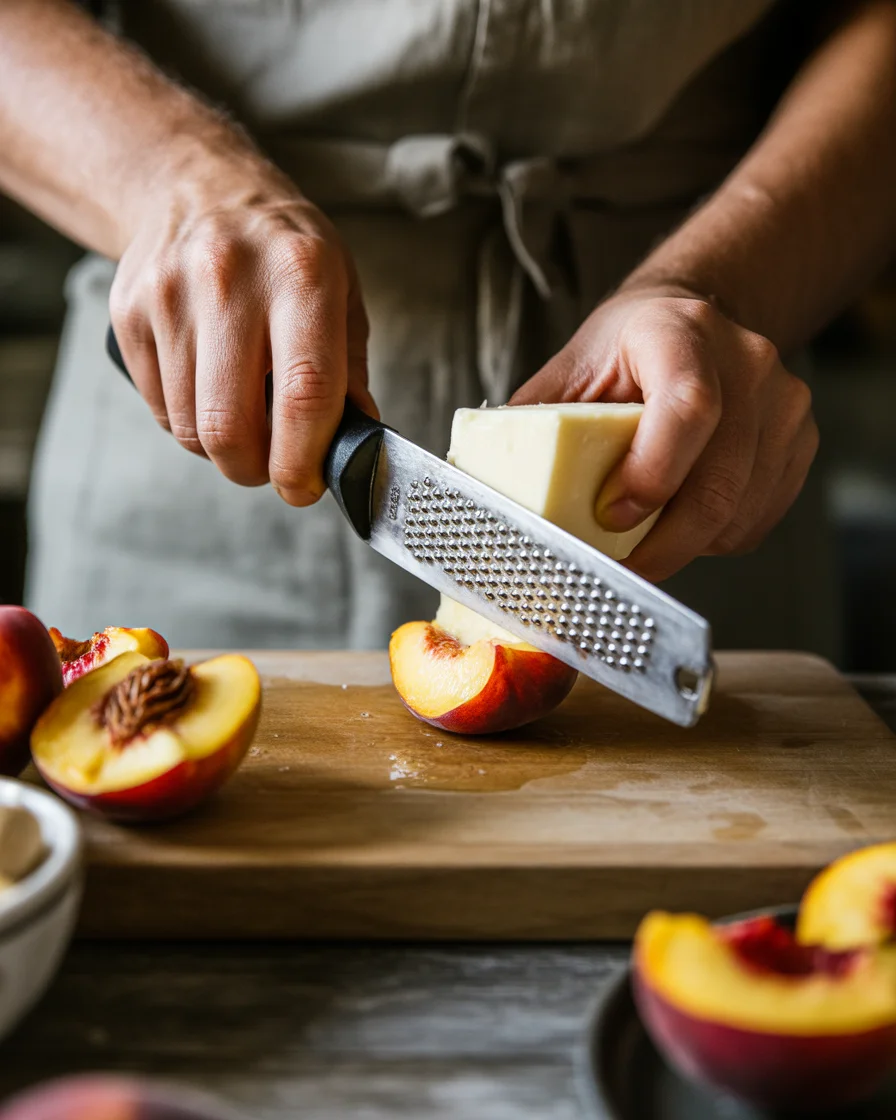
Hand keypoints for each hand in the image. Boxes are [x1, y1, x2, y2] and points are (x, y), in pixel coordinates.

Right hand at [110, 145, 374, 504]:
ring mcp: (170, 296)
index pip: (304, 393)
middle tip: (272, 466)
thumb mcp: (341, 292)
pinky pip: (159, 409)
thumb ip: (349, 372)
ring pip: (189, 428)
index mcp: (302, 276)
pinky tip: (209, 389)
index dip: (303, 460)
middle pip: (230, 426)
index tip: (305, 487)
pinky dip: (188, 421)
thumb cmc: (284, 250)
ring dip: (221, 448)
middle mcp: (229, 280)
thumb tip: (355, 444)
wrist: (198, 186)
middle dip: (254, 469)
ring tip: (244, 417)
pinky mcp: (128, 313)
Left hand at [510, 285, 818, 581]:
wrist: (688, 321)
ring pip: (741, 508)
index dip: (653, 474)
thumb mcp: (570, 370)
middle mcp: (745, 361)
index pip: (688, 407)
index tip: (611, 518)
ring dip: (689, 545)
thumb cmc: (622, 352)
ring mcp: (782, 401)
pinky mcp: (799, 438)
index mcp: (678, 333)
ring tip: (645, 544)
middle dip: (666, 542)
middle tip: (621, 572)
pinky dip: (717, 538)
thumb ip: (536, 425)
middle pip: (721, 477)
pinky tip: (683, 525)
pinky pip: (759, 516)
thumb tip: (485, 490)